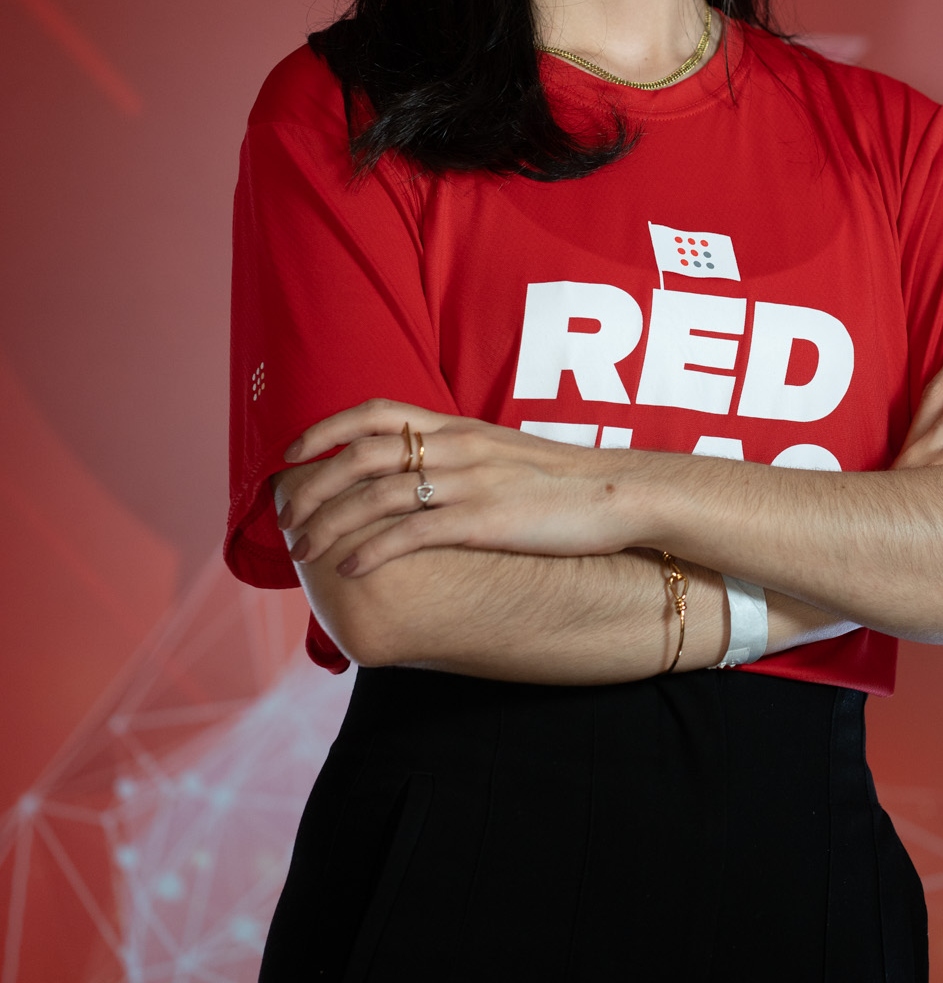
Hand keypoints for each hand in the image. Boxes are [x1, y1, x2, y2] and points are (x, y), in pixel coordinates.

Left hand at [274, 399, 635, 577]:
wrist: (618, 492)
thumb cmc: (562, 481)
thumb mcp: (502, 454)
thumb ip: (458, 457)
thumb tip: (418, 475)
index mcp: (457, 427)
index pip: (376, 413)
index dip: (325, 430)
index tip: (291, 454)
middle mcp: (455, 446)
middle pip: (362, 456)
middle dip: (313, 487)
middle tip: (285, 520)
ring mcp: (469, 482)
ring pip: (378, 495)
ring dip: (331, 523)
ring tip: (303, 551)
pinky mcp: (485, 519)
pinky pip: (414, 532)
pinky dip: (374, 550)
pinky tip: (350, 569)